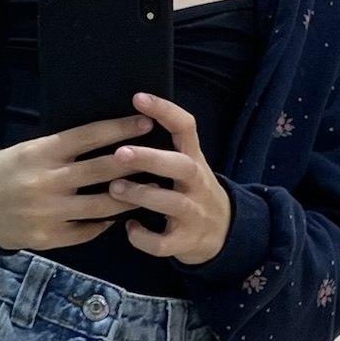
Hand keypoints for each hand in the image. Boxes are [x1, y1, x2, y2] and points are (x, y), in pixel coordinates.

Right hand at [0, 115, 145, 250]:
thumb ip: (65, 147)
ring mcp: (48, 212)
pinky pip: (87, 230)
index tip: (146, 122)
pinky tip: (119, 216)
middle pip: (102, 170)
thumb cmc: (9, 170)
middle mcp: (47, 181)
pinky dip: (104, 223)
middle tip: (162, 157)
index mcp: (42, 152)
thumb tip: (109, 138)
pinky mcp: (48, 237)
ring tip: (151, 189)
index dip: (120, 129)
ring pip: (102, 205)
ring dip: (130, 197)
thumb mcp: (31, 149)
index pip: (89, 136)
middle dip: (136, 162)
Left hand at [108, 91, 231, 264]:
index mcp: (194, 159)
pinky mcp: (187, 241)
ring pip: (171, 203)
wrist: (225, 233)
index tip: (138, 98)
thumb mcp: (187, 167)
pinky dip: (143, 238)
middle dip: (150, 159)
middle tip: (120, 153)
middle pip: (180, 166)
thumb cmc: (192, 193)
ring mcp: (194, 213)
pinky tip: (130, 228)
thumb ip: (164, 149)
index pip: (185, 127)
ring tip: (114, 189)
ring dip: (141, 195)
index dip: (164, 111)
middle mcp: (197, 183)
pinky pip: (163, 243)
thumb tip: (121, 123)